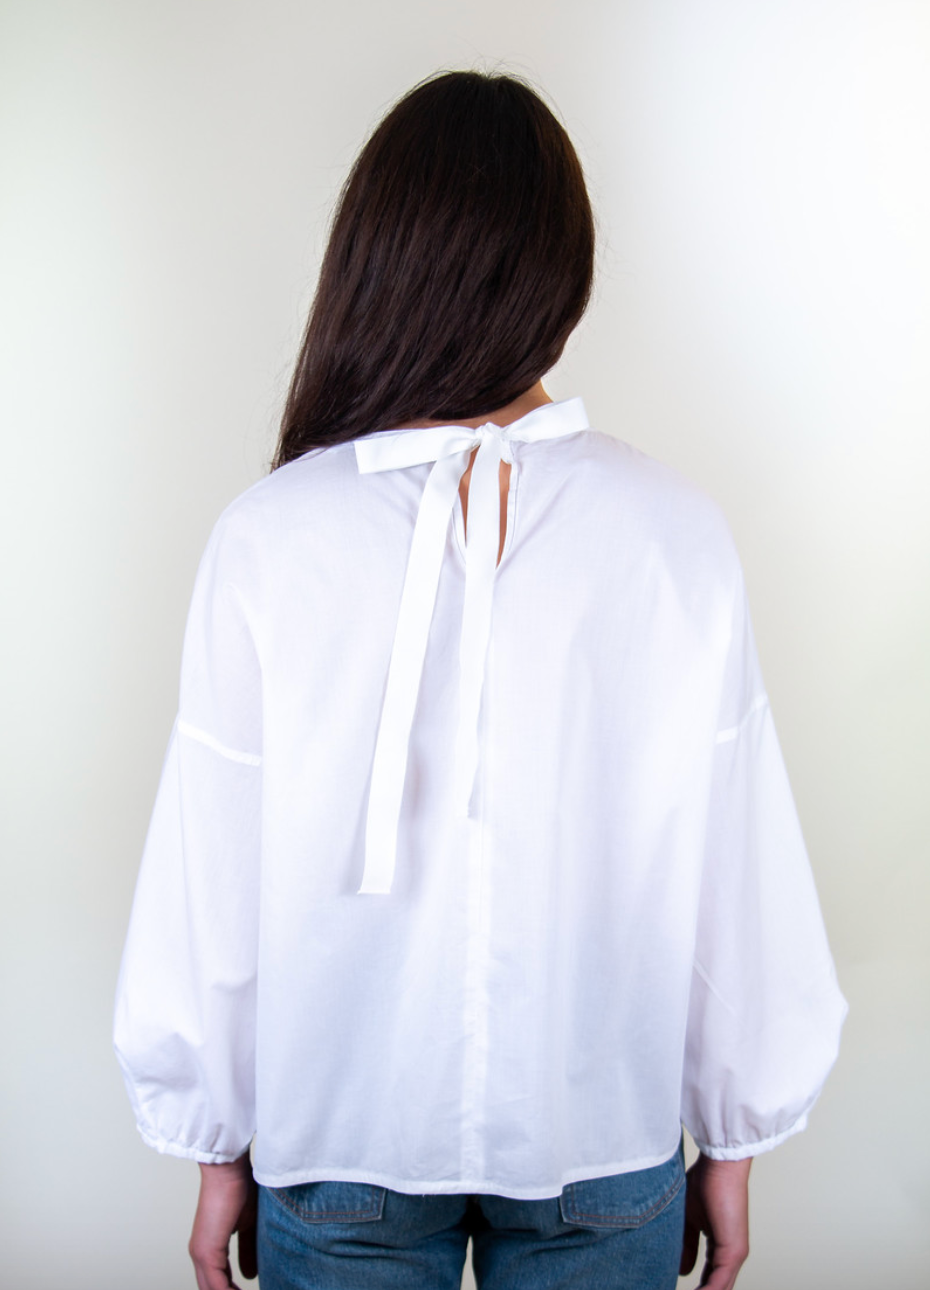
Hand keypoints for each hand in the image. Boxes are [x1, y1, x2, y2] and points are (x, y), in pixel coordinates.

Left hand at [189, 1153, 257, 1289]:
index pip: (217, 1283)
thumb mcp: (249, 1225)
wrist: (228, 1169)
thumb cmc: (238, 1188)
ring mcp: (201, 1255)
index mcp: (207, 1249)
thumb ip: (248, 1250)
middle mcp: (199, 1255)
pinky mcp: (206, 1253)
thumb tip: (249, 1275)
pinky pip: (217, 1287)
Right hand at [679, 1153, 750, 1289]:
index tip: (673, 1289)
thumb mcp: (688, 1220)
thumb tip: (682, 1271)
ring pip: (719, 1289)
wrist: (720, 1165)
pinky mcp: (734, 1252)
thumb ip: (686, 1245)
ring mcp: (734, 1255)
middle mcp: (731, 1255)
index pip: (710, 1278)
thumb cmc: (706, 1183)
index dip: (697, 1289)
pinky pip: (720, 1284)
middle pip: (715, 1287)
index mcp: (722, 1248)